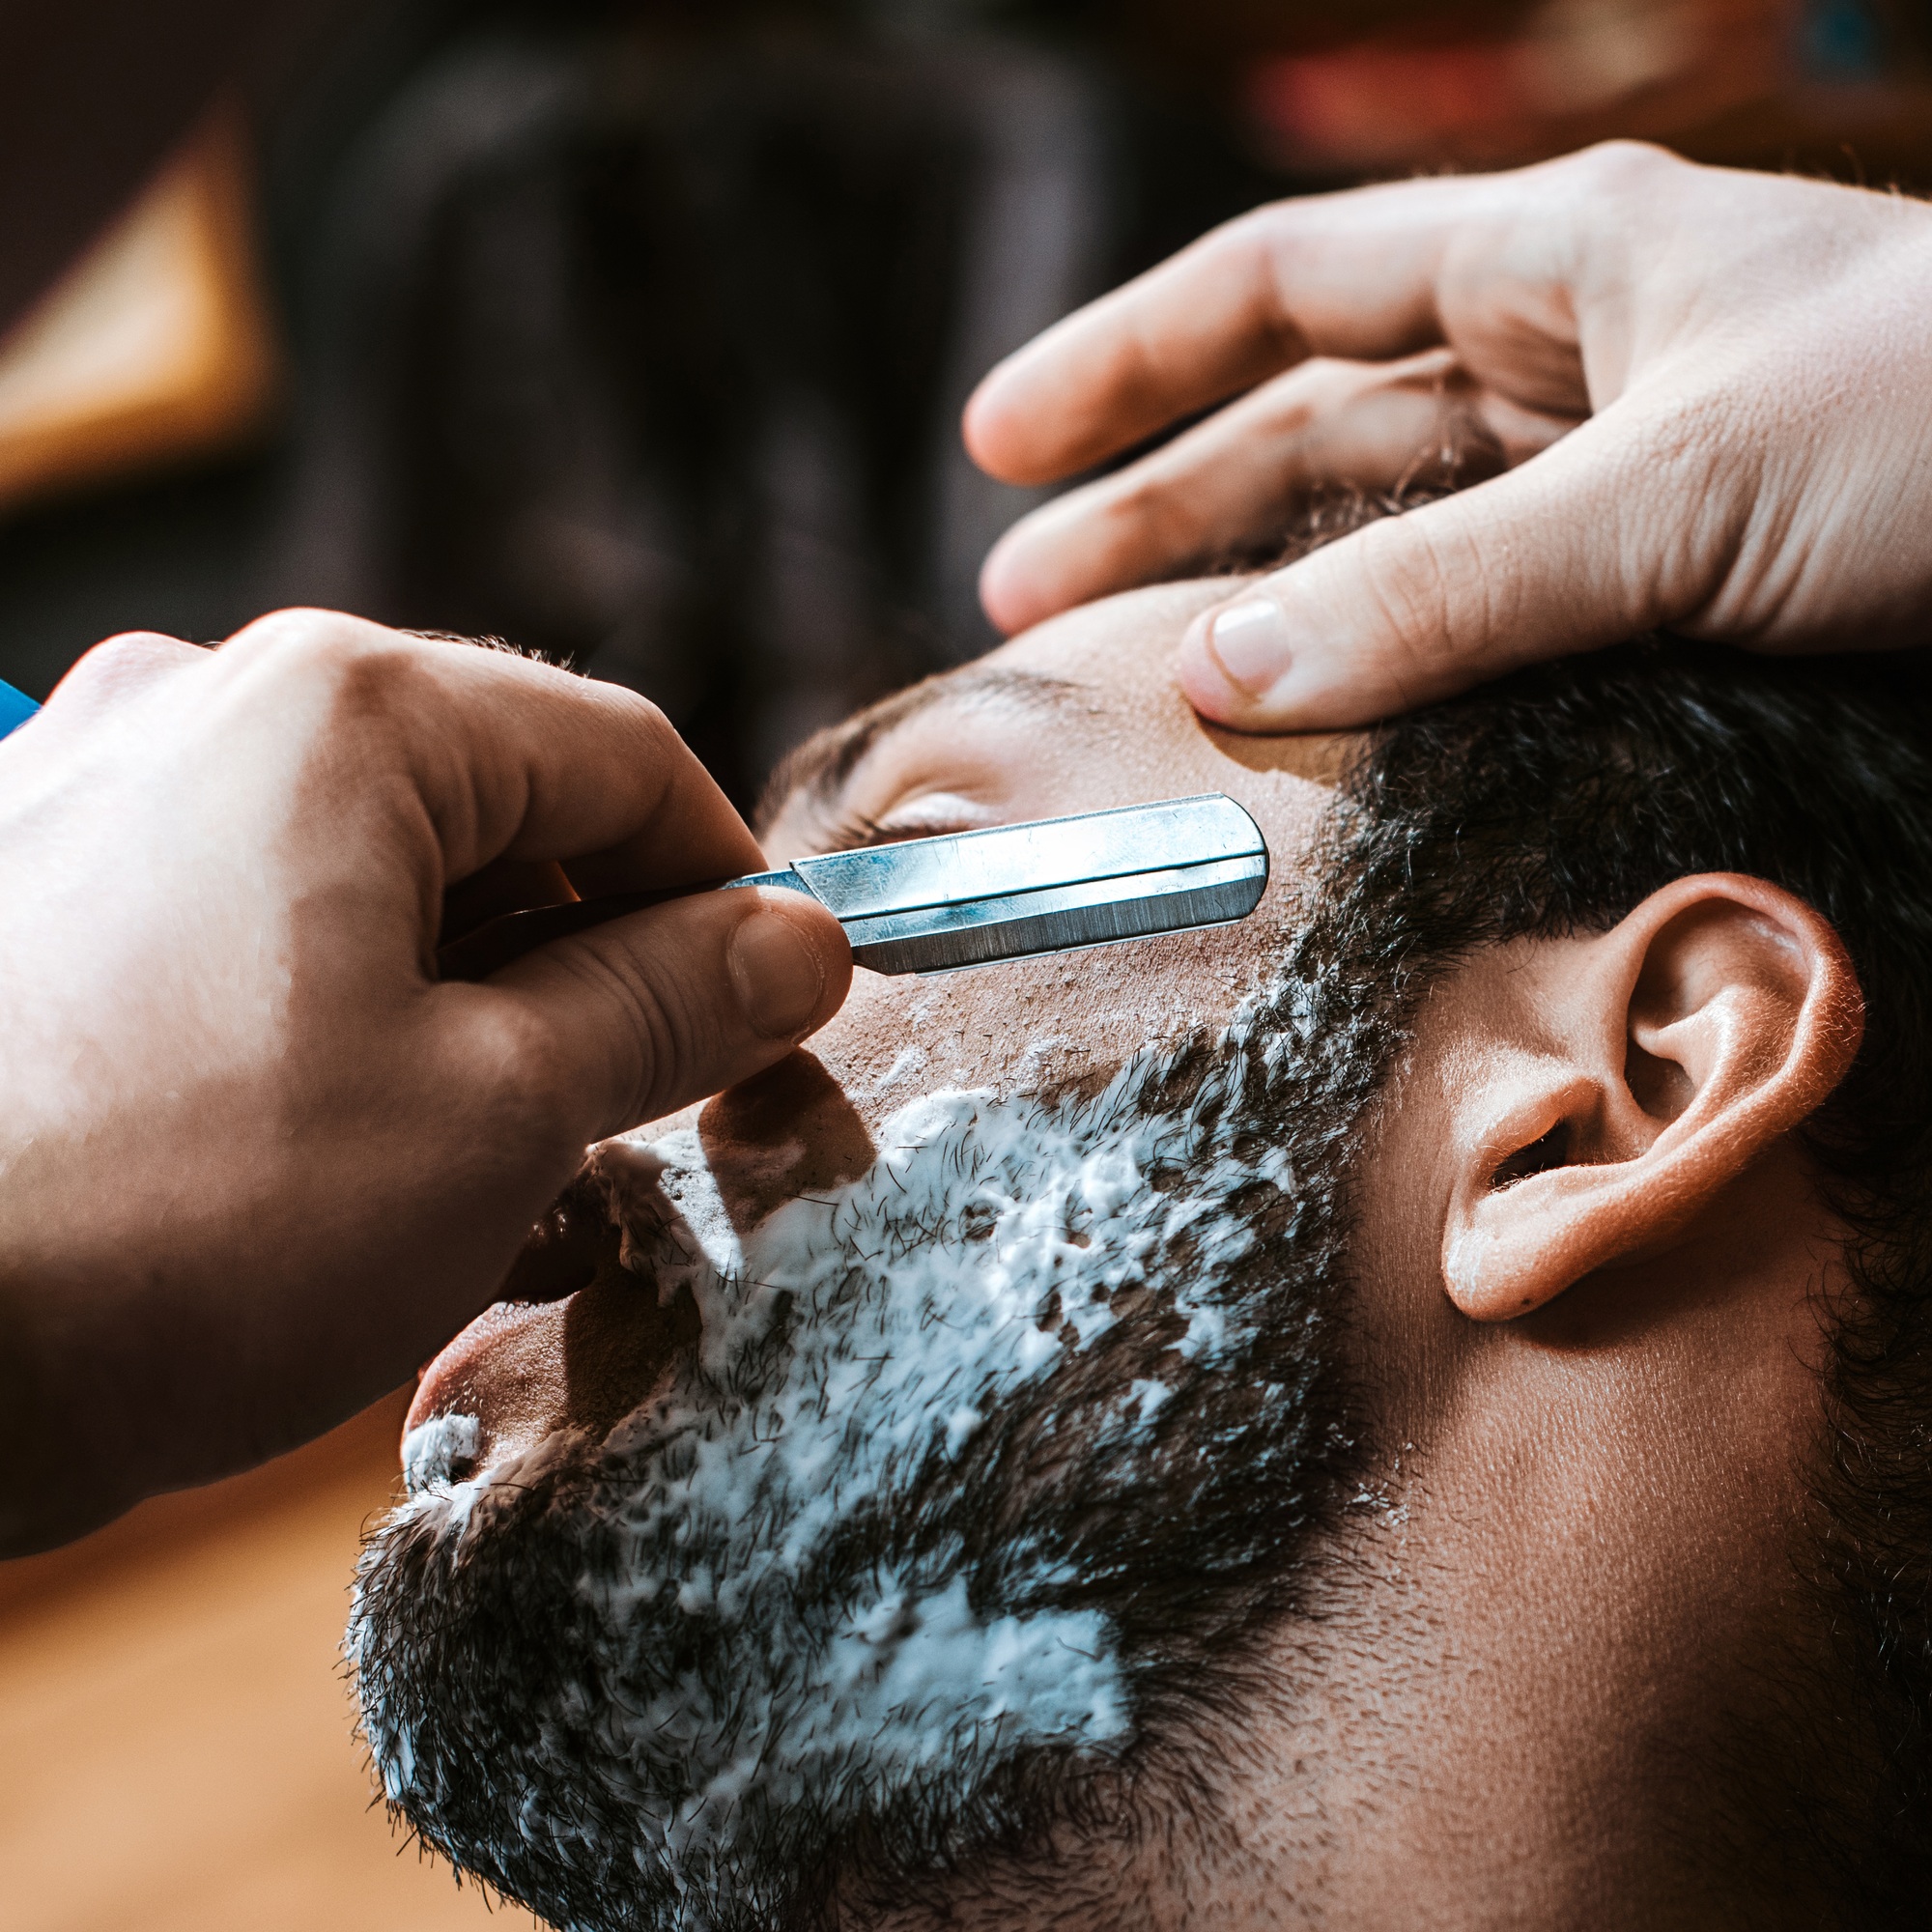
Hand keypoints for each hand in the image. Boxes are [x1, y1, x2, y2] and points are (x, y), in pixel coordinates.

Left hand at [0, 613, 849, 1550]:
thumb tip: (796, 944)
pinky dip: (342, 1026)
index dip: (729, 893)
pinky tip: (354, 1162)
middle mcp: (206, 707)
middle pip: (495, 812)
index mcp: (343, 712)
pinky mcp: (26, 897)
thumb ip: (666, 1004)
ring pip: (372, 882)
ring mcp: (94, 792)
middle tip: (639, 1120)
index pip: (624, 759)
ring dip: (471, 1012)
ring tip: (495, 1174)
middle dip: (592, 965)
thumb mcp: (493, 1115)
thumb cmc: (171, 1225)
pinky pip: (251, 930)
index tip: (773, 1016)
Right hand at [964, 141, 1931, 728]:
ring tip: (1149, 697)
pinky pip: (1489, 639)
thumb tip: (1212, 678)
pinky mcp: (1676, 606)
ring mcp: (1626, 494)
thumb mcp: (1679, 493)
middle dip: (1164, 508)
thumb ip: (1441, 588)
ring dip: (1270, 613)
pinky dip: (1397, 689)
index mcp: (1562, 268)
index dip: (1130, 361)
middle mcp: (1579, 369)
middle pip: (1315, 426)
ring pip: (1395, 544)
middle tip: (1028, 609)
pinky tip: (1329, 746)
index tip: (999, 447)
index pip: (1287, 287)